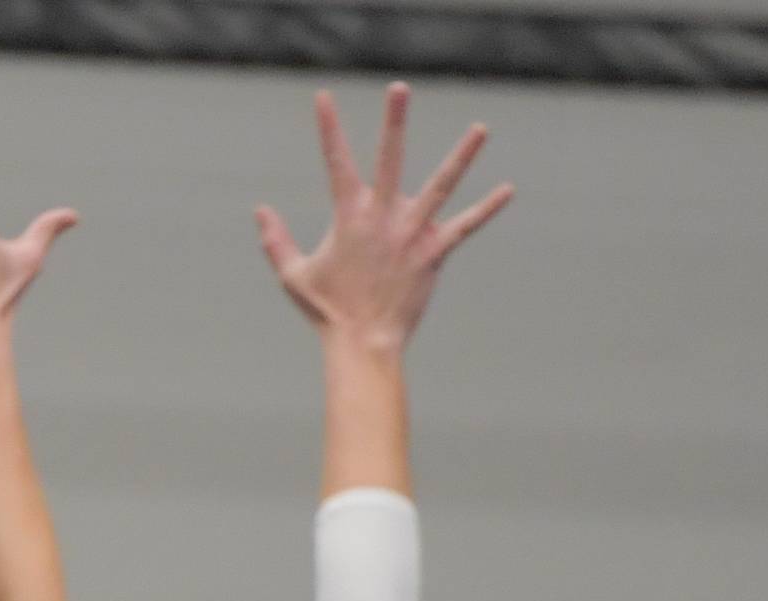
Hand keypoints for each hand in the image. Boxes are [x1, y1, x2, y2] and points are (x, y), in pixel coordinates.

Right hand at [257, 82, 513, 349]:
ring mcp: (412, 234)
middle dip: (394, 122)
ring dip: (462, 156)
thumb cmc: (327, 312)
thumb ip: (276, 241)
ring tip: (481, 129)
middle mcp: (383, 217)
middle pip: (389, 159)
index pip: (335, 163)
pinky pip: (464, 227)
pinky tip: (507, 190)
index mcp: (349, 217)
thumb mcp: (294, 276)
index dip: (328, 128)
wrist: (362, 345)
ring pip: (441, 186)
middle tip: (399, 87)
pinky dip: (486, 209)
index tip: (324, 97)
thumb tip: (260, 211)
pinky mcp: (433, 254)